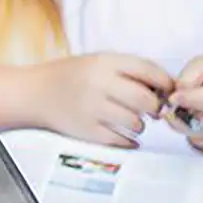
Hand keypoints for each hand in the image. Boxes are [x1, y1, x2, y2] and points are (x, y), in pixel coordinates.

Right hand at [35, 53, 173, 146]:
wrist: (35, 93)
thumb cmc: (72, 76)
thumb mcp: (97, 62)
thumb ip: (128, 70)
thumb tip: (165, 88)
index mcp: (104, 62)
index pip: (148, 70)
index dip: (165, 82)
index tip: (167, 90)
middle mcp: (98, 84)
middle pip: (146, 100)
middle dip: (155, 107)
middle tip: (152, 110)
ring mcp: (92, 109)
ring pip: (136, 123)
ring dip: (140, 124)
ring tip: (130, 120)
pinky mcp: (87, 131)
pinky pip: (121, 140)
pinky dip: (128, 140)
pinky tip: (123, 134)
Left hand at [167, 55, 202, 154]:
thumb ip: (188, 78)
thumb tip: (176, 98)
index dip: (188, 100)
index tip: (172, 98)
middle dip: (182, 118)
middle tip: (174, 109)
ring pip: (201, 138)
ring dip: (187, 127)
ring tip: (190, 112)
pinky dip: (196, 136)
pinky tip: (201, 122)